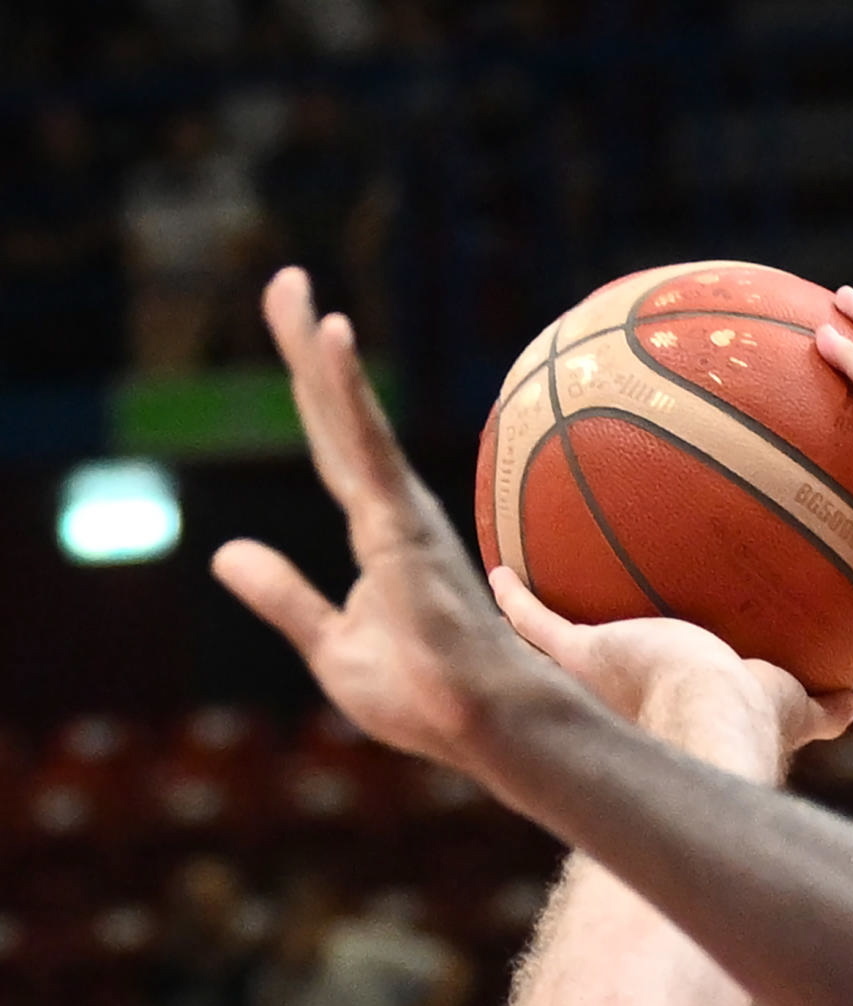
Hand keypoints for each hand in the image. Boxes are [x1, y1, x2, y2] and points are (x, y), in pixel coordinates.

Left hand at [212, 269, 536, 771]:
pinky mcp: (400, 523)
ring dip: (318, 352)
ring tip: (292, 289)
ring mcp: (398, 511)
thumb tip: (225, 551)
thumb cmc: (423, 696)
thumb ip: (281, 593)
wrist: (476, 727)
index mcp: (375, 531)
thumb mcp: (328, 644)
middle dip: (305, 346)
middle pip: (335, 413)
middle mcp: (390, 508)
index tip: (299, 327)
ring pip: (348, 416)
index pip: (333, 444)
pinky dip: (347, 388)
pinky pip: (366, 443)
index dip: (312, 387)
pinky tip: (331, 338)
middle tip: (283, 278)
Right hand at [488, 572, 852, 771]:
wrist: (716, 717)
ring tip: (518, 603)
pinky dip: (517, 599)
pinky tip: (500, 571)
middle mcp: (629, 706)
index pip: (656, 701)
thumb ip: (819, 706)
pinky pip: (534, 623)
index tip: (647, 679)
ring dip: (538, 633)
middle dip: (590, 669)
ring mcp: (598, 682)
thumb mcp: (794, 705)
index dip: (650, 690)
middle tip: (582, 638)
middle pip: (601, 687)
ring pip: (554, 657)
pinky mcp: (578, 655)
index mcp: (674, 711)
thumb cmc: (755, 717)